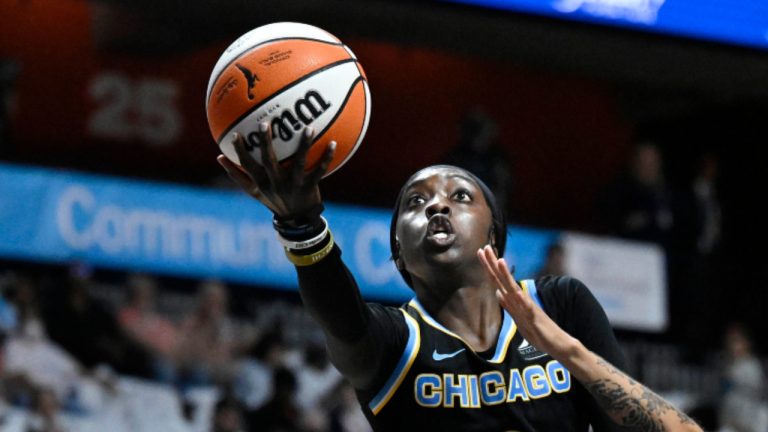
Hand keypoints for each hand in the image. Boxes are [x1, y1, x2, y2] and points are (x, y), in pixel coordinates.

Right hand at [216, 123, 335, 218]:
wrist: (296, 219)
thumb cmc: (273, 199)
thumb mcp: (254, 191)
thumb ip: (237, 175)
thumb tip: (218, 157)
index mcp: (261, 183)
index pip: (247, 165)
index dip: (241, 151)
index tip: (236, 134)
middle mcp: (276, 183)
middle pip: (269, 161)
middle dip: (266, 143)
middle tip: (264, 123)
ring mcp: (294, 185)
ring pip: (299, 163)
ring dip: (304, 145)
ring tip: (308, 128)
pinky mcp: (310, 187)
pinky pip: (320, 170)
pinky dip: (327, 157)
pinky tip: (333, 143)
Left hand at [477, 245, 575, 357]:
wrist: (557, 343)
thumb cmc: (537, 331)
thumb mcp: (518, 318)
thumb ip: (508, 305)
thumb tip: (498, 294)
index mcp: (514, 300)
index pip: (498, 281)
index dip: (488, 267)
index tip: (480, 252)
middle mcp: (520, 300)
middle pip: (503, 280)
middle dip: (493, 264)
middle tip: (485, 247)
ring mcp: (527, 307)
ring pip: (514, 289)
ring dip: (507, 275)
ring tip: (499, 261)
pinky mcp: (535, 318)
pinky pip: (528, 308)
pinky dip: (522, 300)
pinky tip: (517, 292)